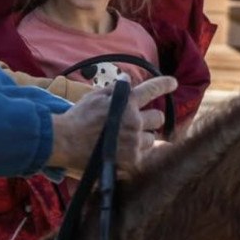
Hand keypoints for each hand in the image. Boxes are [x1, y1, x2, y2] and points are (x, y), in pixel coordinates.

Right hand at [48, 75, 177, 175]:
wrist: (66, 141)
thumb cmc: (78, 118)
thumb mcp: (95, 96)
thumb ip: (115, 89)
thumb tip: (128, 80)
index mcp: (127, 102)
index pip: (152, 89)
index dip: (164, 84)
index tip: (173, 83)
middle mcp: (135, 121)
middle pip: (159, 117)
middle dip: (150, 118)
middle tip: (136, 122)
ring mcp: (134, 141)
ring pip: (152, 138)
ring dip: (143, 137)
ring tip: (124, 140)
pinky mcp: (132, 160)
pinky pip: (143, 155)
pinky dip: (135, 153)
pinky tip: (120, 151)